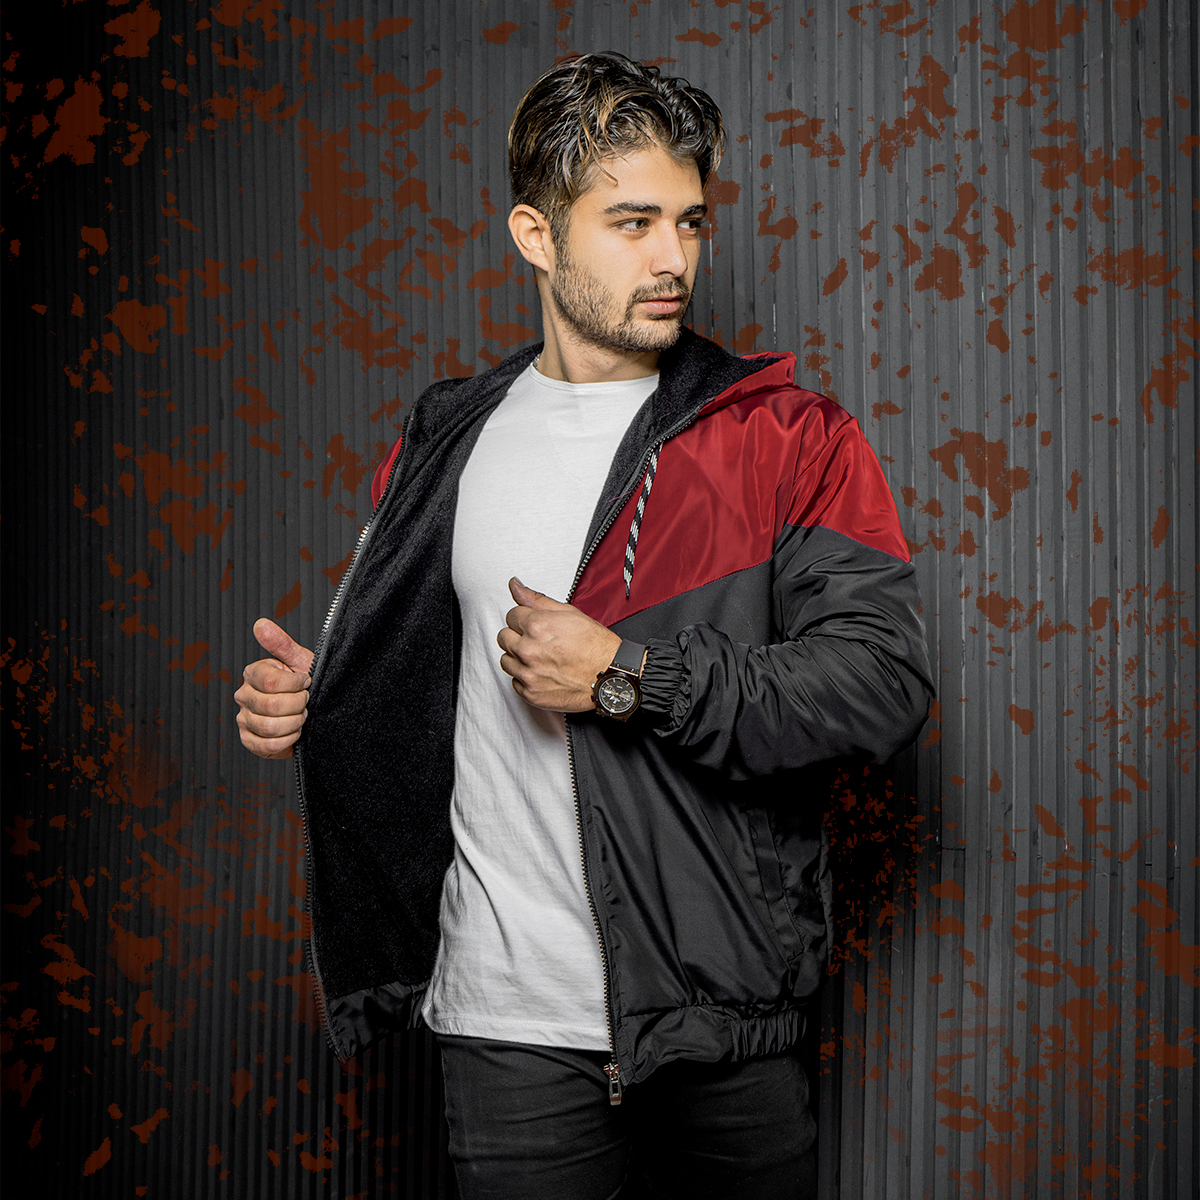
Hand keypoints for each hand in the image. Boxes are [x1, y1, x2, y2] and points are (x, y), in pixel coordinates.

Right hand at [234, 618, 313, 758]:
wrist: (317, 710)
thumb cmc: (308, 685)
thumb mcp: (300, 661)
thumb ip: (281, 644)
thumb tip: (260, 624)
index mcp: (254, 673)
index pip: (270, 682)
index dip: (296, 685)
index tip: (305, 682)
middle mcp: (244, 695)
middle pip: (271, 706)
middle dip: (298, 706)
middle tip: (306, 702)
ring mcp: (244, 719)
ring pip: (270, 727)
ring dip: (295, 724)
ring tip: (301, 716)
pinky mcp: (249, 741)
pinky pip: (266, 746)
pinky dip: (287, 741)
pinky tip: (294, 732)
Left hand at [497, 578, 620, 711]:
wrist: (609, 676)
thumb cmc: (595, 646)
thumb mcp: (568, 613)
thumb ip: (536, 599)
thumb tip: (515, 586)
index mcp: (536, 626)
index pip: (511, 616)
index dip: (524, 618)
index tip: (534, 624)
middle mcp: (528, 650)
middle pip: (503, 637)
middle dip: (517, 636)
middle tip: (537, 640)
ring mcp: (529, 674)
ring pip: (506, 660)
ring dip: (518, 657)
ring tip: (539, 657)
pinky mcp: (531, 693)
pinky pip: (514, 682)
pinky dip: (525, 677)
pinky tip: (541, 672)